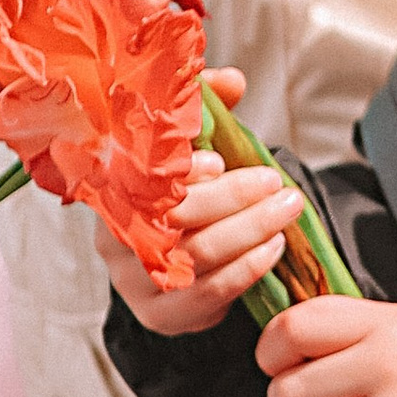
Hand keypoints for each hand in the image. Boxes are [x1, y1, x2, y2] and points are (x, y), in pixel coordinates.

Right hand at [93, 71, 303, 333]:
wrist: (178, 255)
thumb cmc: (185, 189)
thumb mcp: (189, 141)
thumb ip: (206, 105)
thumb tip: (232, 82)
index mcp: (110, 188)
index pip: (136, 179)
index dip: (176, 173)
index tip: (217, 162)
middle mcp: (112, 237)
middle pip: (172, 219)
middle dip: (232, 199)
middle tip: (276, 184)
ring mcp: (131, 280)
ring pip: (193, 257)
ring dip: (248, 232)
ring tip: (286, 211)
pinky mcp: (157, 314)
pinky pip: (205, 296)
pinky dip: (245, 271)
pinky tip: (273, 249)